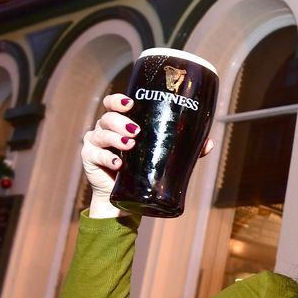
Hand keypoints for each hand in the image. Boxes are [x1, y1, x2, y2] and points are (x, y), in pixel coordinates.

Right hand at [81, 93, 212, 218]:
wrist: (126, 196)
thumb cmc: (144, 169)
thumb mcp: (162, 156)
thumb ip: (184, 148)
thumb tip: (208, 144)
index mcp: (122, 122)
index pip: (114, 104)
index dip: (119, 101)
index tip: (130, 104)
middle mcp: (105, 128)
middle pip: (107, 116)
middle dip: (120, 121)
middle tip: (136, 131)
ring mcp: (95, 143)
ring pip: (100, 134)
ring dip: (115, 138)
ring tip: (129, 145)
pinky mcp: (89, 159)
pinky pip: (94, 155)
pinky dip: (106, 158)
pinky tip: (117, 164)